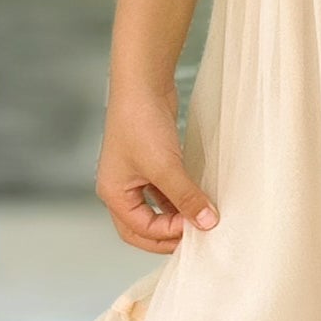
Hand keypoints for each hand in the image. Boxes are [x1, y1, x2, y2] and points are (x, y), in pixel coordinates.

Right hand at [96, 82, 219, 255]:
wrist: (143, 82)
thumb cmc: (141, 122)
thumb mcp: (165, 167)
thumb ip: (185, 197)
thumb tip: (207, 223)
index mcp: (114, 194)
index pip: (138, 230)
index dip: (166, 234)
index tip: (194, 227)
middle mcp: (120, 187)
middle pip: (142, 227)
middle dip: (166, 235)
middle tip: (194, 238)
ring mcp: (135, 174)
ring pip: (155, 209)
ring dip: (175, 216)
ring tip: (199, 218)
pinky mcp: (150, 161)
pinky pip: (163, 190)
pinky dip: (178, 198)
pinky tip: (195, 198)